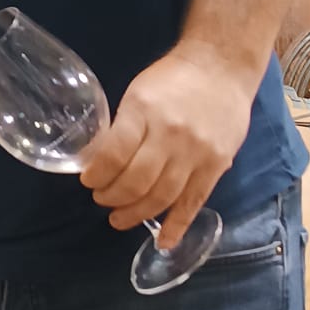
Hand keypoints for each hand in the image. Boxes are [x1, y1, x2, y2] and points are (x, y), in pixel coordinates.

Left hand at [78, 45, 254, 245]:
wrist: (222, 67)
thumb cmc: (173, 78)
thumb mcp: (138, 92)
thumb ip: (124, 127)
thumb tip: (103, 163)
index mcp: (143, 111)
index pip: (113, 155)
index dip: (96, 176)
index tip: (88, 180)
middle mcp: (170, 134)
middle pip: (136, 182)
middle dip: (112, 198)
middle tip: (102, 200)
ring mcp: (196, 152)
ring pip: (162, 197)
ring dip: (136, 214)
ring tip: (120, 218)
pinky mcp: (216, 165)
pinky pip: (193, 202)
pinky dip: (176, 226)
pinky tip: (163, 242)